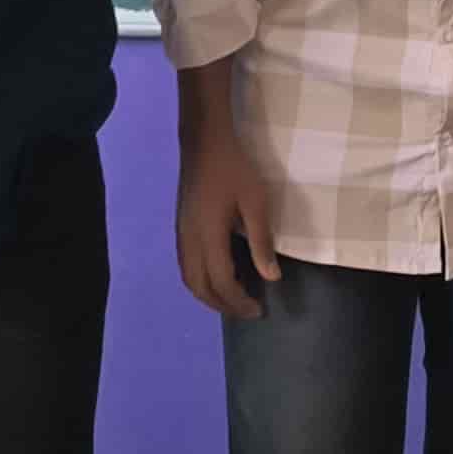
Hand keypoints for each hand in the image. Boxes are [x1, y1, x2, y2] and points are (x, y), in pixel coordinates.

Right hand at [176, 123, 287, 320]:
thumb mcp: (256, 202)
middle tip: (247, 311)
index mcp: (208, 236)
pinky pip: (187, 266)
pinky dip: (201, 281)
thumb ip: (262, 240)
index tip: (259, 309)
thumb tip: (271, 277)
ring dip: (210, 296)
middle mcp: (189, 241)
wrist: (204, 142)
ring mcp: (182, 234)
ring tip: (233, 299)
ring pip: (189, 279)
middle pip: (200, 287)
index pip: (221, 282)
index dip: (239, 301)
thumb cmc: (235, 169)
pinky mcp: (181, 227)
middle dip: (223, 305)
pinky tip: (219, 276)